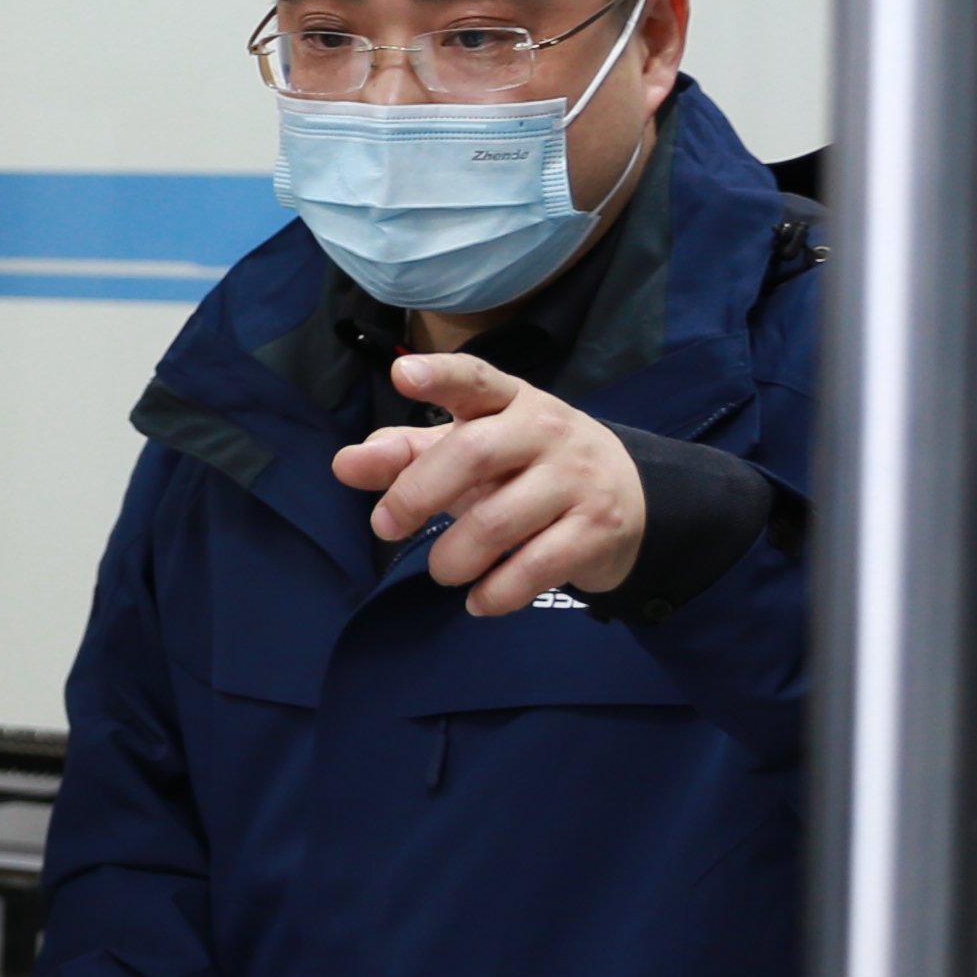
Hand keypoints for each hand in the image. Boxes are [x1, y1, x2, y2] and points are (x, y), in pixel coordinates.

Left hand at [330, 352, 648, 616]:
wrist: (632, 498)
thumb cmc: (528, 467)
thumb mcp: (473, 448)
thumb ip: (407, 453)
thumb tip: (344, 464)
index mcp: (510, 401)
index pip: (474, 379)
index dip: (439, 376)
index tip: (402, 377)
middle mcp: (546, 430)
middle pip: (473, 453)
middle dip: (417, 494)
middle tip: (386, 527)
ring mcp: (576, 480)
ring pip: (498, 522)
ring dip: (454, 557)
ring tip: (443, 570)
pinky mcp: (596, 530)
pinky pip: (534, 568)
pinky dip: (495, 593)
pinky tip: (479, 600)